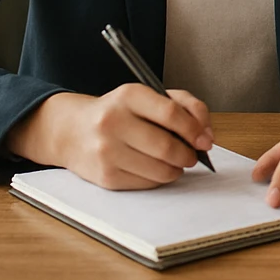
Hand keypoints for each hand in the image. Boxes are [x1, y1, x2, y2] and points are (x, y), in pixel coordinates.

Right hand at [4, 84, 213, 189]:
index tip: (205, 139)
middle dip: (188, 154)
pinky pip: (146, 183)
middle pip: (166, 146)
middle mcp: (113, 121)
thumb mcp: (148, 96)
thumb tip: (206, 135)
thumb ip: (184, 105)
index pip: (171, 113)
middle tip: (192, 155)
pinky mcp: (105, 176)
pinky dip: (159, 179)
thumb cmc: (119, 112)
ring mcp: (106, 150)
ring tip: (176, 162)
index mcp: (129, 95)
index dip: (194, 129)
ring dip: (177, 169)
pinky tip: (156, 169)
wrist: (72, 131)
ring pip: (159, 169)